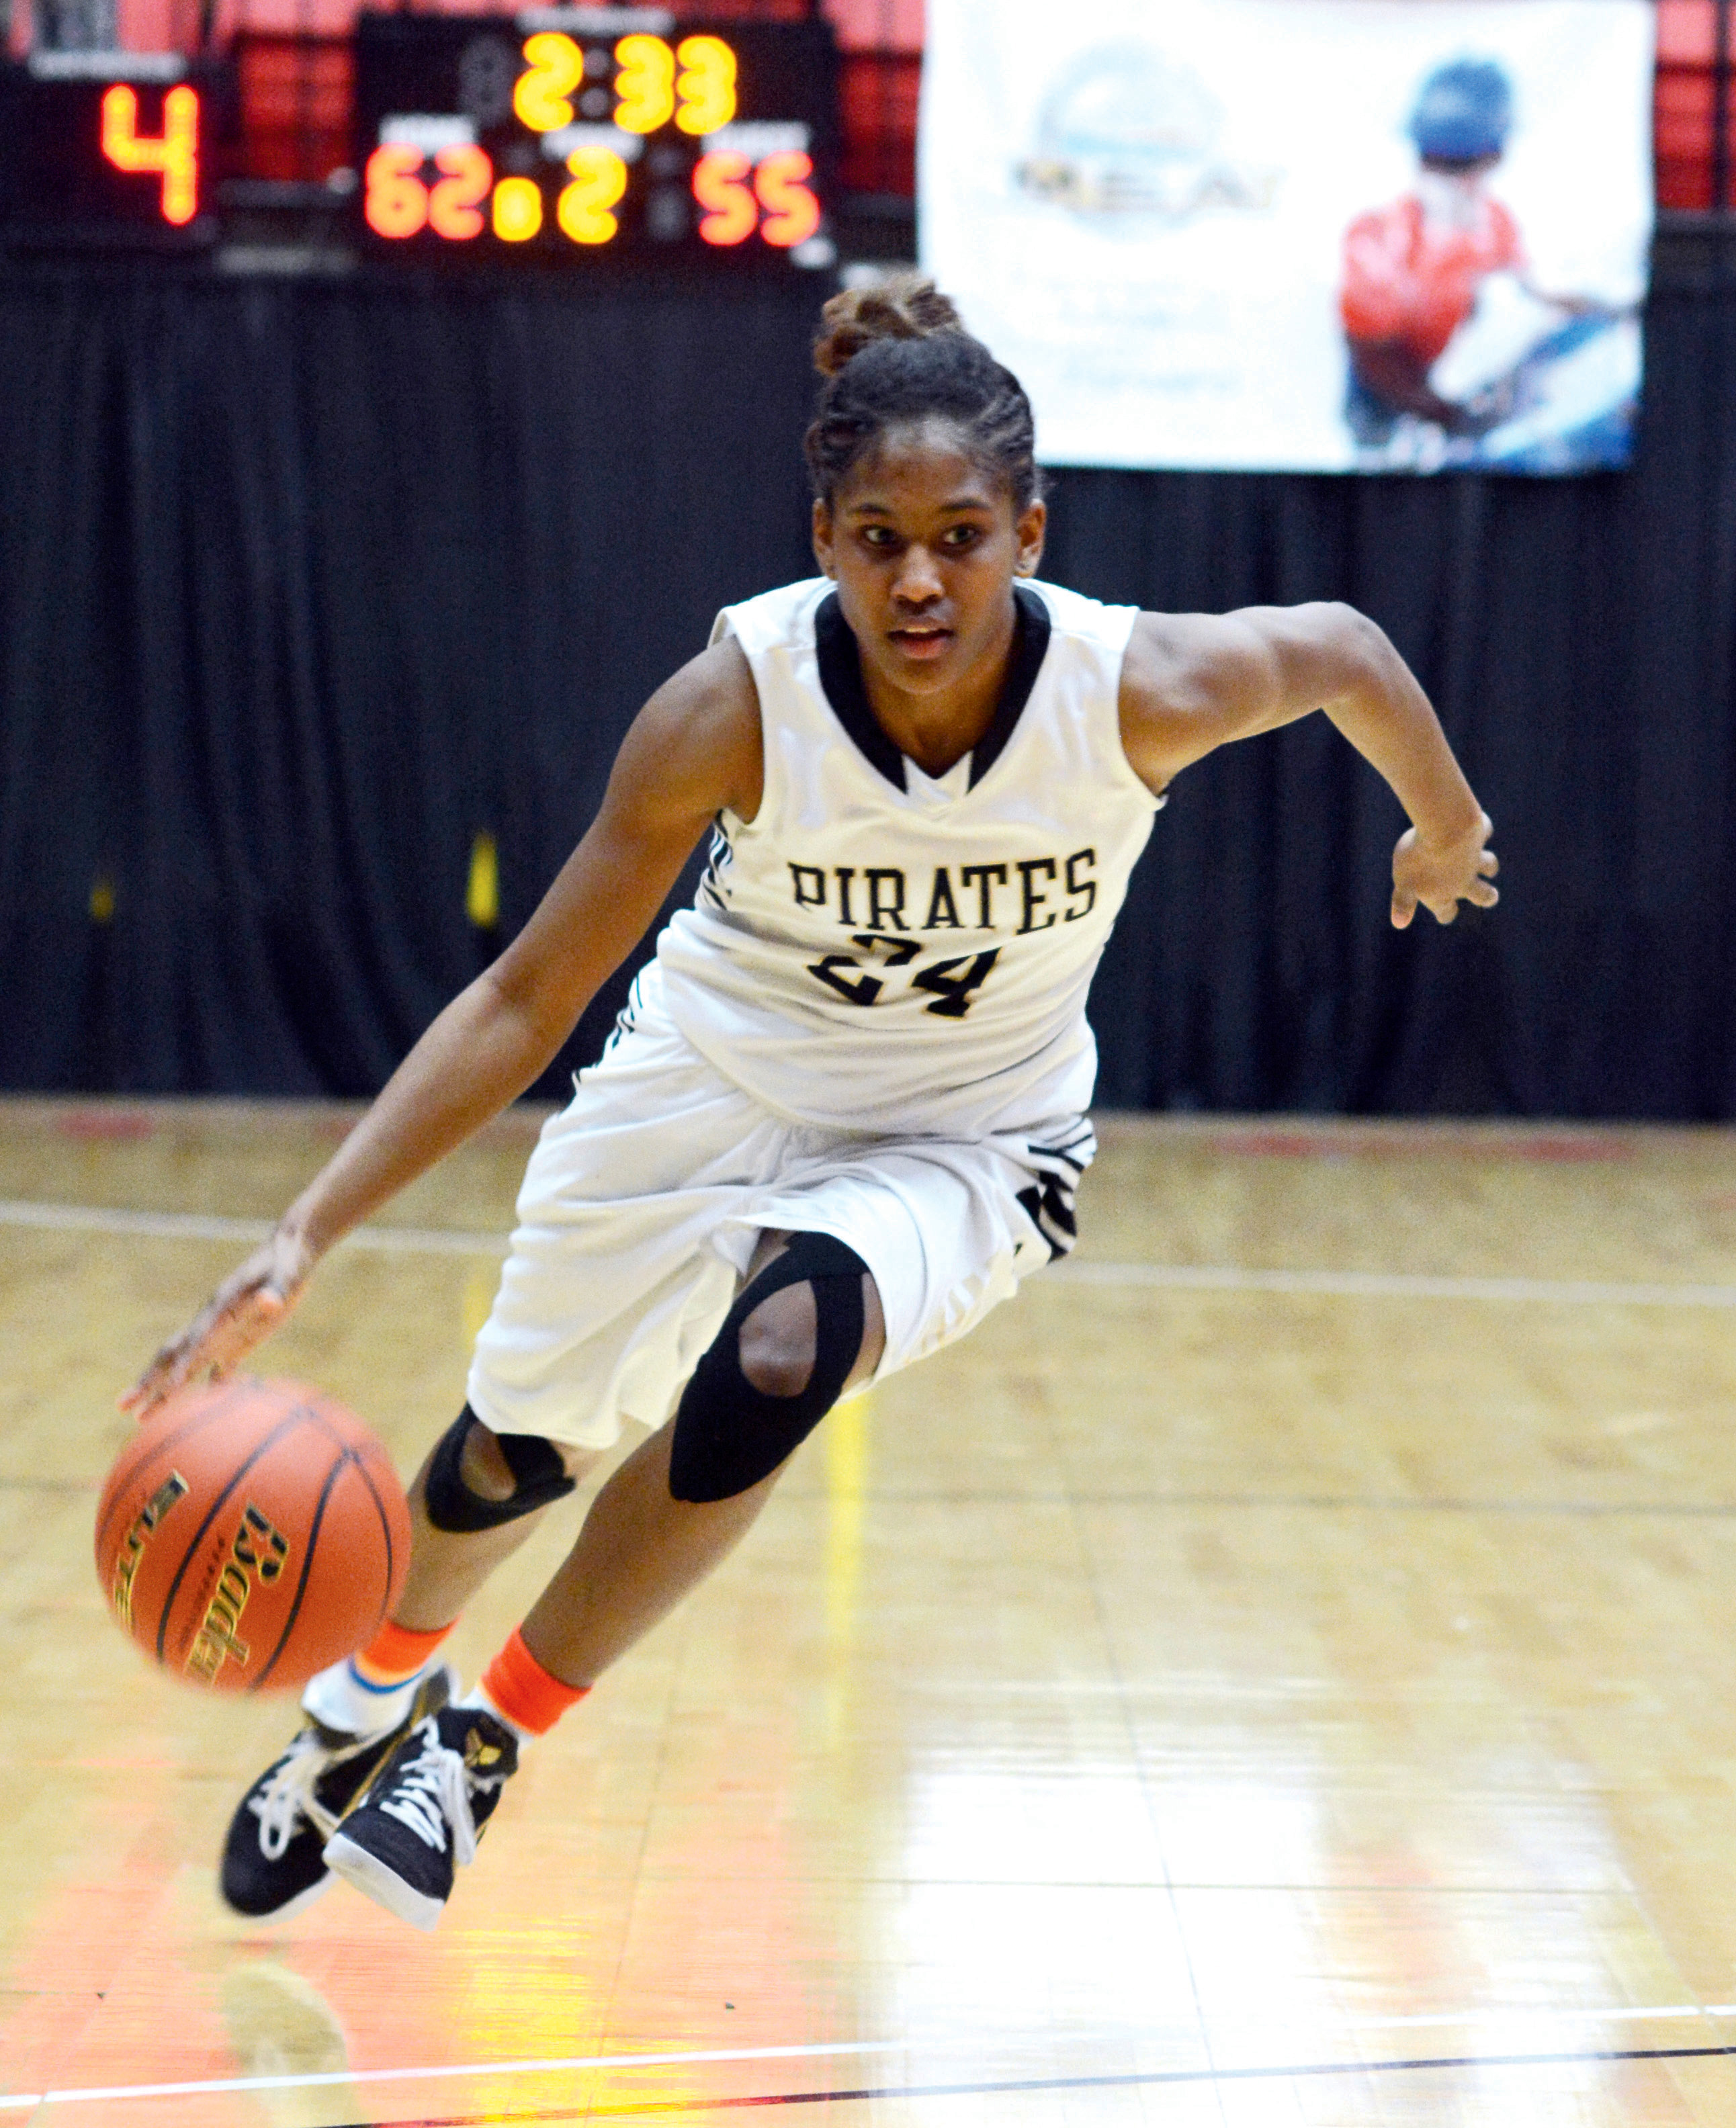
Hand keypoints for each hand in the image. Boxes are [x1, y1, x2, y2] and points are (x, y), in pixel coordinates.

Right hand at [120, 1225, 314, 1417]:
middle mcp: (213, 1322)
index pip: (197, 1340)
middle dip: (149, 1381)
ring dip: (166, 1392)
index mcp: (221, 1308)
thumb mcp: (287, 1274)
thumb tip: (270, 1302)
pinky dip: (208, 1390)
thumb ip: (277, 1289)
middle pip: (173, 1355)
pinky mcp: (238, 1340)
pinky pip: (218, 1369)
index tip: (172, 1388)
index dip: (186, 1363)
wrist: (289, 1251)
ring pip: (187, 1366)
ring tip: (142, 1419)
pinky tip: (197, 1414)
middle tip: (122, 1408)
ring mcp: (222, 1332)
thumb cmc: (288, 1262)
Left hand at [1391, 811, 1498, 928]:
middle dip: (1487, 896)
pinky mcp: (1478, 834)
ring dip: (1489, 866)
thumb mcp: (1405, 883)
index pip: (1447, 912)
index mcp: (1443, 894)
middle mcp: (1464, 880)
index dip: (1445, 914)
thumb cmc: (1420, 859)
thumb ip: (1403, 903)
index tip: (1445, 915)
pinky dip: (1482, 831)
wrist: (1444, 829)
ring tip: (1488, 867)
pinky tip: (1477, 827)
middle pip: (1483, 895)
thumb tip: (1399, 923)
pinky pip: (1483, 833)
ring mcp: (1475, 857)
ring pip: (1489, 865)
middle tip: (1491, 897)